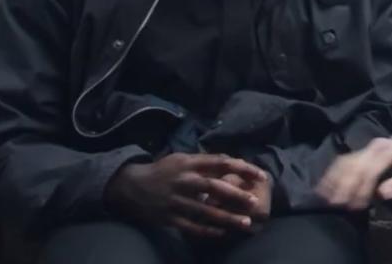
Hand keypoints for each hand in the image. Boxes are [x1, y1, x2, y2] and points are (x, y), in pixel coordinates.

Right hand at [105, 153, 268, 237]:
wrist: (131, 187)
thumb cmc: (164, 171)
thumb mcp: (182, 159)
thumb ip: (205, 161)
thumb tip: (232, 161)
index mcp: (189, 164)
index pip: (221, 163)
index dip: (243, 168)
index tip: (260, 175)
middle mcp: (184, 181)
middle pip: (214, 187)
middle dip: (237, 195)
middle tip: (255, 201)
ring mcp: (176, 201)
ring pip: (205, 211)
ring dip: (227, 217)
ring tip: (246, 223)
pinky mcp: (169, 218)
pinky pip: (191, 226)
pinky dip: (207, 231)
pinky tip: (222, 233)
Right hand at [316, 138, 391, 210]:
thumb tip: (383, 194)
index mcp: (388, 150)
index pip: (370, 169)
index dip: (362, 187)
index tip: (357, 204)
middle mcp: (374, 147)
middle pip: (354, 165)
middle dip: (344, 184)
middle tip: (337, 203)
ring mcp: (366, 148)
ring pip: (346, 161)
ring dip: (334, 178)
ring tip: (326, 196)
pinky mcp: (361, 152)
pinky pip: (344, 160)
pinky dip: (333, 172)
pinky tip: (325, 185)